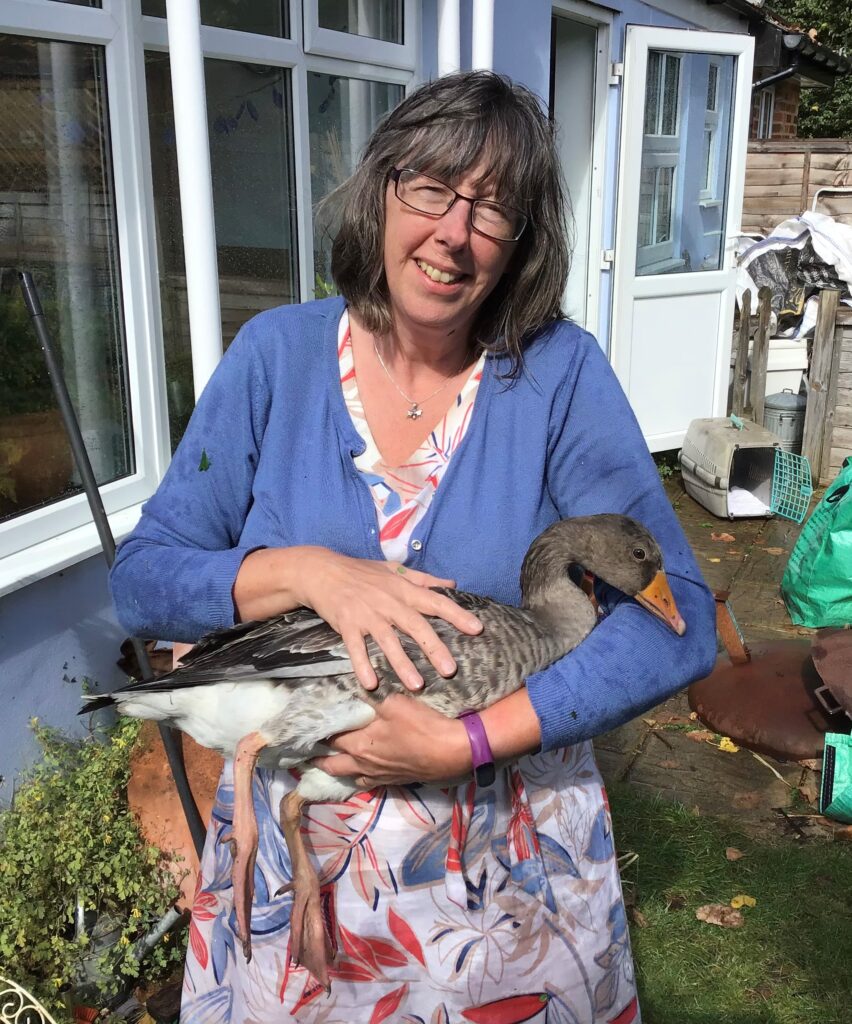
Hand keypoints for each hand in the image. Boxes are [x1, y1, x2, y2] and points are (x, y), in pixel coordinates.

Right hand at [292, 549, 481, 690]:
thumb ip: (424, 579)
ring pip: (388, 641)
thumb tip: (452, 582)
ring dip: (402, 664)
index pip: (435, 601)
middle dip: (434, 647)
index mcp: (403, 589)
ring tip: (417, 684)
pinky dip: (363, 665)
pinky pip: (356, 648)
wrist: (322, 570)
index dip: (456, 614)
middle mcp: (388, 602)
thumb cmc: (361, 571)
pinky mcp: (347, 624)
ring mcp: (367, 614)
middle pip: (415, 626)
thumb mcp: (394, 569)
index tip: (476, 629)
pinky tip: (371, 683)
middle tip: (450, 669)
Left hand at [312, 694, 471, 787]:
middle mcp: (364, 764)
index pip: (329, 738)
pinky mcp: (393, 781)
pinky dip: (359, 777)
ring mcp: (378, 775)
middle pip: (332, 764)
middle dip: (318, 758)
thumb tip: (347, 689)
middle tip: (306, 753)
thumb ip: (369, 697)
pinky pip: (368, 782)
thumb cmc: (421, 725)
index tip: (304, 726)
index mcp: (359, 744)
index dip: (316, 732)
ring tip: (329, 762)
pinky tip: (361, 772)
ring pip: (349, 776)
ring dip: (337, 769)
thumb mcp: (394, 702)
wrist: (451, 751)